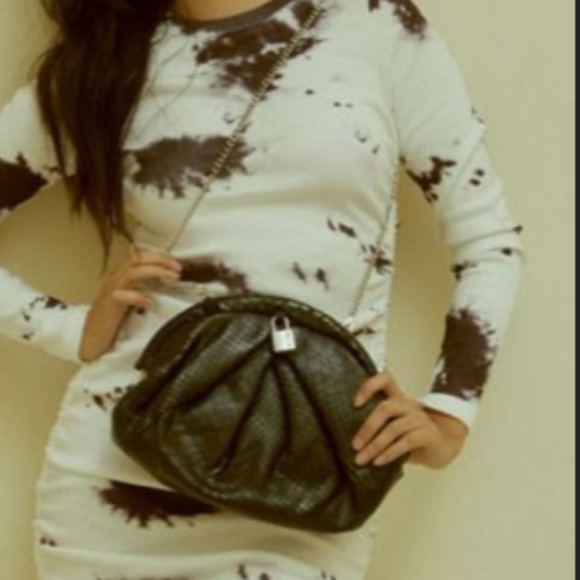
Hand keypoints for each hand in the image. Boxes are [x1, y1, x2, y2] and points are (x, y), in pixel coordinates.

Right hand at [78, 248, 181, 362]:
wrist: (90, 340)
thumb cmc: (113, 321)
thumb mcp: (132, 300)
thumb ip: (144, 288)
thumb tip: (166, 281)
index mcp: (121, 276)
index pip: (141, 257)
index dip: (160, 257)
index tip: (177, 264)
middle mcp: (115, 279)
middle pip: (137, 259)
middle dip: (160, 260)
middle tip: (178, 268)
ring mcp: (111, 291)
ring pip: (132, 272)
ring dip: (155, 271)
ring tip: (172, 277)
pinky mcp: (109, 307)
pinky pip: (123, 296)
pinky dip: (139, 297)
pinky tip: (151, 303)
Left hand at [351, 370, 468, 469]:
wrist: (443, 447)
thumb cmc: (412, 437)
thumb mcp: (394, 428)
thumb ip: (378, 427)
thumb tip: (353, 441)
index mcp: (398, 398)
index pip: (385, 379)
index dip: (369, 386)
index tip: (355, 404)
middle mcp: (409, 405)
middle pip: (386, 407)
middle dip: (367, 428)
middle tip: (355, 445)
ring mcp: (421, 418)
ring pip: (394, 428)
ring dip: (375, 445)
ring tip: (362, 458)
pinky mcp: (429, 434)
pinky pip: (407, 442)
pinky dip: (390, 453)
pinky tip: (379, 462)